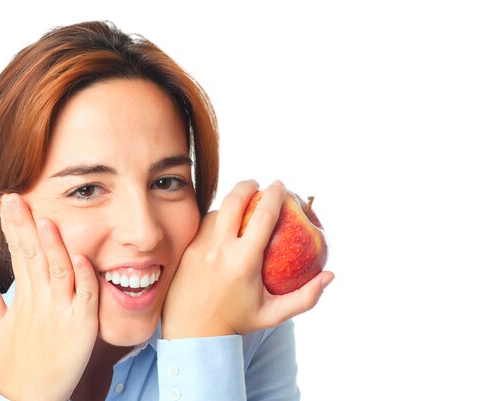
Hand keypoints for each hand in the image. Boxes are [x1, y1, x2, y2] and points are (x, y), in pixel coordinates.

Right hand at [0, 193, 98, 400]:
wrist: (33, 395)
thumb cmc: (17, 358)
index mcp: (24, 295)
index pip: (17, 253)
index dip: (12, 227)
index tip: (7, 200)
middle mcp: (40, 299)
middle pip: (32, 255)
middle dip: (22, 225)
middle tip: (14, 198)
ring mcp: (61, 311)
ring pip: (57, 271)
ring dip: (51, 245)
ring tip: (44, 220)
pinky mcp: (82, 324)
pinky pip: (86, 296)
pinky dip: (83, 276)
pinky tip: (79, 257)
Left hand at [162, 180, 333, 338]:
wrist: (193, 331)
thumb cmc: (237, 321)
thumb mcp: (273, 314)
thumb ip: (305, 297)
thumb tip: (330, 275)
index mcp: (244, 262)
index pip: (263, 216)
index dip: (274, 195)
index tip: (281, 185)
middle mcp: (219, 249)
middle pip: (234, 200)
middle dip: (248, 185)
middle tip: (257, 185)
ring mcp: (199, 247)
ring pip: (217, 211)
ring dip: (231, 205)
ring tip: (242, 209)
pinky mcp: (187, 248)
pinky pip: (203, 224)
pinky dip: (216, 220)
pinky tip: (223, 226)